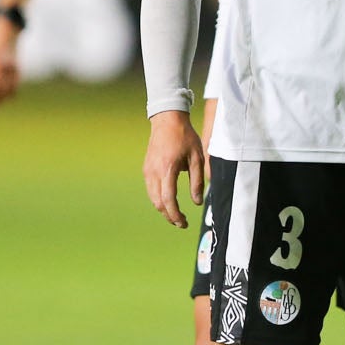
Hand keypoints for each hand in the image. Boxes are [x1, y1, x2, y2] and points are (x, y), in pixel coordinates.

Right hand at [145, 111, 206, 227]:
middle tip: (182, 223)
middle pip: (158, 203)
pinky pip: (151, 189)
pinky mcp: (147, 169)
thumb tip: (197, 202)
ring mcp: (148, 170)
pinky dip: (159, 199)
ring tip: (176, 215)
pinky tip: (169, 201)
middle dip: (169, 216)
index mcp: (167, 169)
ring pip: (153, 198)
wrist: (167, 120)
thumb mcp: (197, 157)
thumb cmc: (185, 137)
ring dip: (164, 209)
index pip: (168, 200)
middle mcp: (154, 172)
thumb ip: (197, 181)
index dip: (175, 215)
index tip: (183, 223)